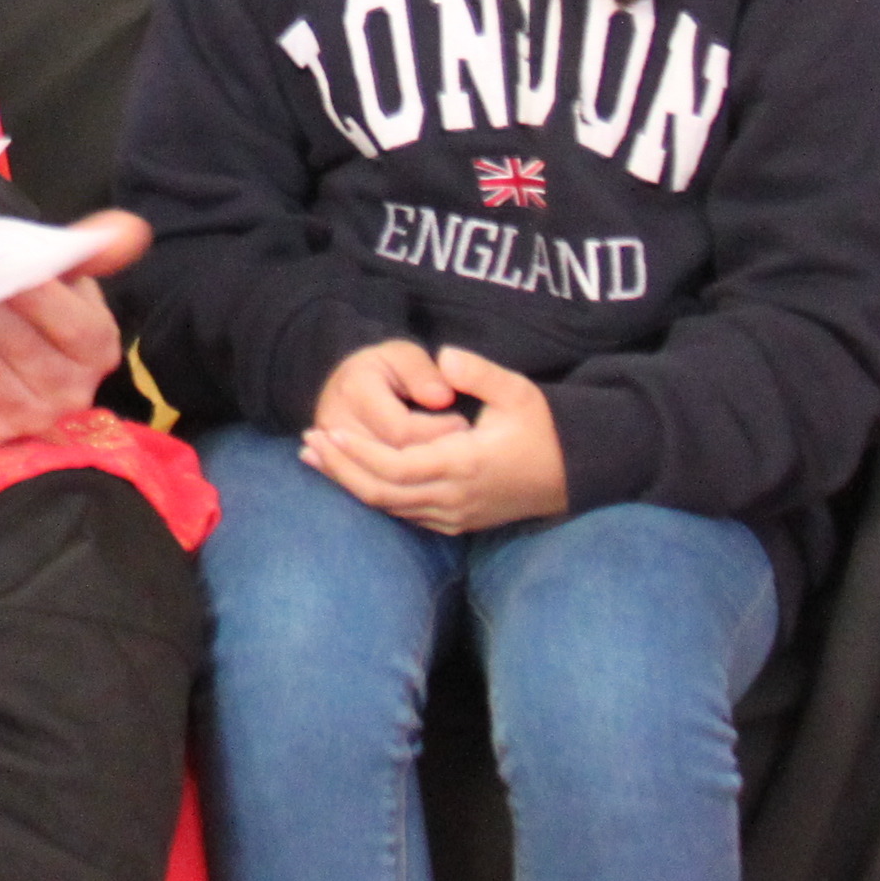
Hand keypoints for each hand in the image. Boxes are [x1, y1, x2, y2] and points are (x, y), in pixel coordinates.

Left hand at [0, 213, 147, 444]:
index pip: (75, 329)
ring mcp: (32, 419)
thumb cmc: (39, 306)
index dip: (38, 299)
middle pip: (27, 352)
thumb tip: (128, 228)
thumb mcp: (66, 275)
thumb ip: (93, 250)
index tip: (5, 266)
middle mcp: (73, 394)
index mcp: (100, 352)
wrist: (8, 349)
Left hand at [303, 343, 566, 535]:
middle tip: (307, 443)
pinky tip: (351, 475)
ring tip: (316, 457)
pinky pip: (403, 513)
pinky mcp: (454, 523)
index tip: (329, 431)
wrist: (572, 475)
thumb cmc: (543, 429)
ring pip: (388, 507)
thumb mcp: (518, 392)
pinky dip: (372, 494)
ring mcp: (453, 515)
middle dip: (340, 469)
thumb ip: (479, 372)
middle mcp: (452, 498)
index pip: (395, 466)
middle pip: (380, 492)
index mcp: (463, 465)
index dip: (357, 453)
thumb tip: (442, 357)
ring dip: (349, 483)